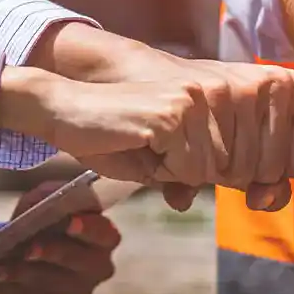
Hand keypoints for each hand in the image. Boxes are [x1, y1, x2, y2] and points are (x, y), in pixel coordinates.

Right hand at [0, 67, 212, 181]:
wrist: (63, 112)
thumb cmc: (106, 138)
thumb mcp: (158, 161)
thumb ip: (191, 175)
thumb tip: (222, 199)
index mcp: (203, 98)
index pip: (229, 155)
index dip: (195, 171)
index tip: (159, 155)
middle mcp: (203, 94)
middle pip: (223, 164)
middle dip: (184, 172)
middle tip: (146, 149)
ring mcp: (188, 102)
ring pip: (206, 169)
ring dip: (170, 171)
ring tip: (140, 145)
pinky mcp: (170, 116)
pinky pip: (186, 168)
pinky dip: (160, 169)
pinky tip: (136, 144)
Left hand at [0, 182, 122, 293]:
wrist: (26, 249)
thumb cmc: (43, 221)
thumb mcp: (43, 201)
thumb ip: (47, 197)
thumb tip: (44, 202)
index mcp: (103, 236)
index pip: (105, 234)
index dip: (90, 229)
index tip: (70, 222)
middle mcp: (99, 266)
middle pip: (83, 263)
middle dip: (55, 254)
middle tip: (28, 250)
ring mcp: (80, 290)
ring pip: (55, 286)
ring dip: (25, 276)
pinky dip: (15, 291)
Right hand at [156, 59, 293, 210]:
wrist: (126, 92)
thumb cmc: (191, 127)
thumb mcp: (238, 151)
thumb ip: (266, 180)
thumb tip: (264, 200)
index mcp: (288, 85)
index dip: (263, 175)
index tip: (234, 147)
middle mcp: (264, 81)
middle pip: (267, 172)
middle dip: (231, 174)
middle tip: (202, 142)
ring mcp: (227, 88)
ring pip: (232, 172)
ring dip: (199, 172)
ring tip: (181, 139)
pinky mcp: (185, 102)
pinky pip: (196, 169)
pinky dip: (172, 170)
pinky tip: (158, 142)